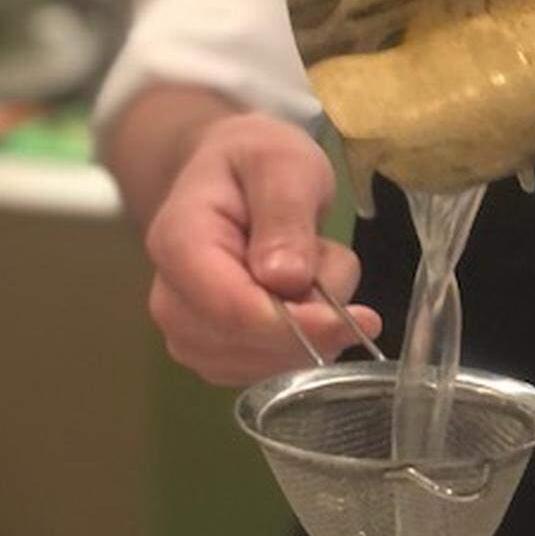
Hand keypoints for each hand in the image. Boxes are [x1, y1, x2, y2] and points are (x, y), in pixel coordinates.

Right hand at [143, 113, 381, 385]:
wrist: (230, 177)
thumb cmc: (254, 163)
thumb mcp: (284, 164)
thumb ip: (286, 215)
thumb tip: (286, 280)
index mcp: (178, 245)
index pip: (237, 312)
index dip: (303, 325)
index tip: (363, 317)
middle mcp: (171, 302)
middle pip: (255, 346)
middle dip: (314, 320)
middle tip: (331, 261)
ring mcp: (188, 336)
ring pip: (271, 365)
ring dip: (313, 328)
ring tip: (312, 268)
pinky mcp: (213, 358)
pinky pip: (274, 372)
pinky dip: (305, 343)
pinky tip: (304, 299)